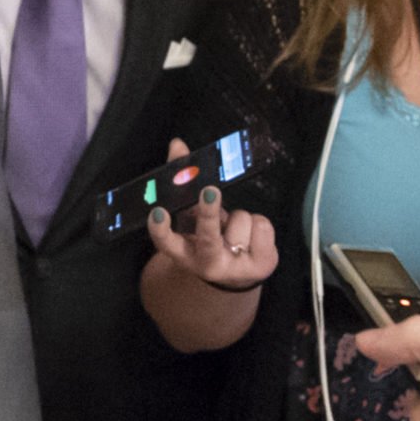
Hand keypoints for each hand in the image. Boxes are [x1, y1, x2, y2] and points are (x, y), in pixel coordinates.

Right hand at [144, 140, 276, 289]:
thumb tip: (177, 146)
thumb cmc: (209, 239)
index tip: (158, 212)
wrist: (236, 274)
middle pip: (208, 237)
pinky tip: (251, 236)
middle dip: (209, 213)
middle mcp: (206, 263)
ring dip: (239, 217)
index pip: (166, 242)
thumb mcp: (192, 217)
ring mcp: (235, 267)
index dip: (160, 228)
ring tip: (234, 229)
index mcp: (183, 252)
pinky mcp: (261, 265)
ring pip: (240, 220)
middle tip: (210, 191)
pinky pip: (261, 225)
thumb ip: (183, 184)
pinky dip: (257, 223)